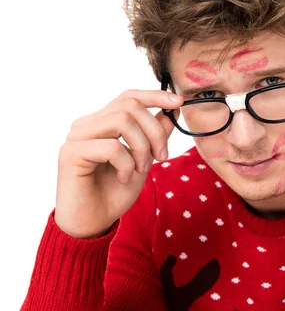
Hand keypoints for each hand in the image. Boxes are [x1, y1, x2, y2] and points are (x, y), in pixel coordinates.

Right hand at [54, 89, 182, 238]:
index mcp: (103, 122)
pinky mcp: (70, 153)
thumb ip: (155, 135)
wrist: (94, 223)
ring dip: (142, 147)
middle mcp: (87, 124)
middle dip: (155, 131)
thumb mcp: (144, 159)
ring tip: (141, 170)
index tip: (179, 103)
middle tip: (161, 157)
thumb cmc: (115, 192)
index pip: (129, 97)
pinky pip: (111, 147)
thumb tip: (172, 110)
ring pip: (122, 121)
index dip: (155, 96)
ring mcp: (76, 137)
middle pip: (130, 106)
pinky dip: (126, 163)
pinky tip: (123, 178)